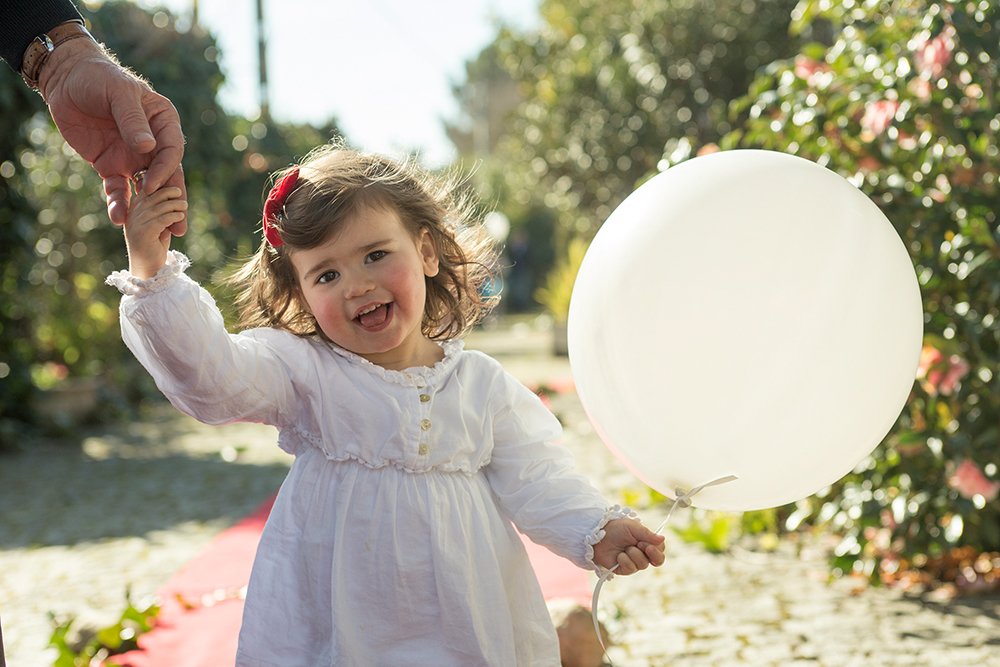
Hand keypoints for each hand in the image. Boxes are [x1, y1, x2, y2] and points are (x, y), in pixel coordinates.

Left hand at [37, 38, 186, 227]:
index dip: (165, 170)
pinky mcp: (111, 167)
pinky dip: (119, 204)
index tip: (153, 185)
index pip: (171, 151)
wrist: (66, 81)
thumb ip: (133, 120)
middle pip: (166, 176)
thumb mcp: (118, 93)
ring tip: (157, 235)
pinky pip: (118, 190)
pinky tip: (119, 218)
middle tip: (178, 227)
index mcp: (163, 122)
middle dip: (171, 202)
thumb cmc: (99, 78)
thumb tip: (148, 148)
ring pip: (145, 189)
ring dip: (150, 212)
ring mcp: (132, 158)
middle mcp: (153, 144)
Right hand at [124, 186, 186, 279]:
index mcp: (132, 215)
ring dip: (172, 204)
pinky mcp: (143, 234)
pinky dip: (172, 216)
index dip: (157, 188)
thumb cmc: (155, 250)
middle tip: (179, 191)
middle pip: (149, 199)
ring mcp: (135, 226)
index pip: (143, 195)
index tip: (172, 186)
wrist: (149, 271)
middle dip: (165, 193)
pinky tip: (181, 216)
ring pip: (156, 208)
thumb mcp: (159, 228)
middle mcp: (131, 219)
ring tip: (184, 204)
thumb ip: (161, 215)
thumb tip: (173, 203)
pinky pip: (160, 220)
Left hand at [592, 518, 665, 574]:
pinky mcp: (625, 569)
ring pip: (643, 564)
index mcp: (647, 542)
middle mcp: (643, 554)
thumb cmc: (616, 529)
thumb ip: (647, 534)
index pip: (661, 550)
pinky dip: (625, 560)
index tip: (648, 544)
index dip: (657, 549)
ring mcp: (634, 562)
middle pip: (658, 561)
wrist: (599, 536)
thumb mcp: (632, 527)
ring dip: (634, 554)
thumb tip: (662, 538)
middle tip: (639, 544)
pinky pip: (631, 569)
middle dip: (650, 553)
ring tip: (625, 548)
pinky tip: (619, 556)